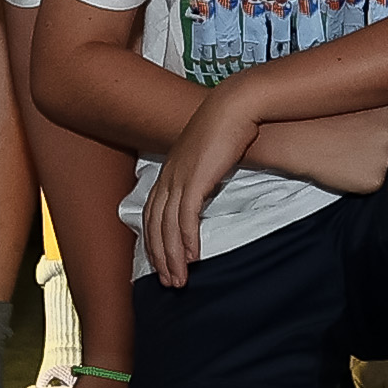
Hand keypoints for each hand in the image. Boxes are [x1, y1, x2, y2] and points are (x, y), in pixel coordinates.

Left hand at [138, 80, 262, 284]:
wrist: (235, 105)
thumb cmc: (227, 127)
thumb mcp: (208, 153)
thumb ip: (202, 172)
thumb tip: (206, 188)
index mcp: (169, 170)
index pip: (152, 213)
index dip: (154, 241)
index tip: (161, 262)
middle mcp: (168, 176)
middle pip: (154, 225)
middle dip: (159, 257)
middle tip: (169, 282)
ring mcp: (179, 178)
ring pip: (167, 227)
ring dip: (172, 257)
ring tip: (179, 279)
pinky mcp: (195, 179)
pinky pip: (186, 218)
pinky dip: (186, 240)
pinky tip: (193, 257)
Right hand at [249, 106, 387, 194]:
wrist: (298, 137)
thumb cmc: (324, 117)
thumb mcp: (362, 104)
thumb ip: (385, 115)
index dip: (382, 131)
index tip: (363, 128)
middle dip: (381, 146)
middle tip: (354, 141)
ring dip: (374, 162)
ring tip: (348, 152)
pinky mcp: (377, 179)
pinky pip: (376, 181)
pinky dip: (363, 178)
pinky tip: (346, 166)